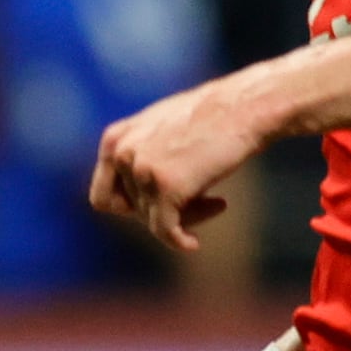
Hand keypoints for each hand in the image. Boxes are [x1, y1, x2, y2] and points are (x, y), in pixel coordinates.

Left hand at [91, 75, 276, 252]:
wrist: (246, 106)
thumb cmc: (211, 117)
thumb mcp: (160, 129)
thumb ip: (138, 156)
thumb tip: (127, 200)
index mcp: (114, 140)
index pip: (104, 196)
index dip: (128, 207)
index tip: (155, 208)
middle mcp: (122, 154)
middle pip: (133, 210)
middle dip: (165, 210)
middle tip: (203, 202)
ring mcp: (143, 171)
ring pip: (153, 219)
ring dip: (185, 216)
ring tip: (217, 202)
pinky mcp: (167, 187)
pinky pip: (165, 230)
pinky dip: (179, 241)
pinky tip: (193, 244)